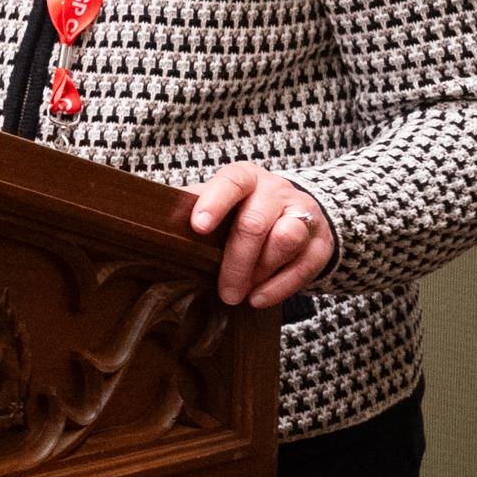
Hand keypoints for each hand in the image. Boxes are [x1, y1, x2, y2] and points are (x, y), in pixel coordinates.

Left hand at [188, 161, 337, 308]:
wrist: (294, 213)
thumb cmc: (242, 210)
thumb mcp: (217, 202)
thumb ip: (190, 206)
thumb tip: (155, 221)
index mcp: (245, 177)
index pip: (231, 182)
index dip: (214, 203)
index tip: (198, 227)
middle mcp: (276, 191)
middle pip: (255, 223)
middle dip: (236, 262)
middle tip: (224, 291)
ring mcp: (303, 214)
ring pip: (285, 239)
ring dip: (260, 272)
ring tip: (241, 293)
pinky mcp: (321, 242)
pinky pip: (305, 265)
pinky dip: (280, 287)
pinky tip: (259, 299)